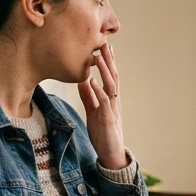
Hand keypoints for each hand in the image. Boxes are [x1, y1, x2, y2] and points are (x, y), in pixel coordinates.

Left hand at [78, 43, 127, 170]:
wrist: (110, 152)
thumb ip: (88, 96)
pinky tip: (92, 80)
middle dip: (109, 60)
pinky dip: (97, 90)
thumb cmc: (103, 133)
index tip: (105, 47)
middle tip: (105, 43)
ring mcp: (111, 109)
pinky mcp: (107, 118)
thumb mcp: (93, 111)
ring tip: (98, 56)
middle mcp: (113, 101)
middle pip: (112, 76)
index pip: (110, 76)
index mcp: (110, 99)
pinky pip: (102, 101)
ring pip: (109, 85)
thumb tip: (82, 81)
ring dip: (104, 70)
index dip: (108, 61)